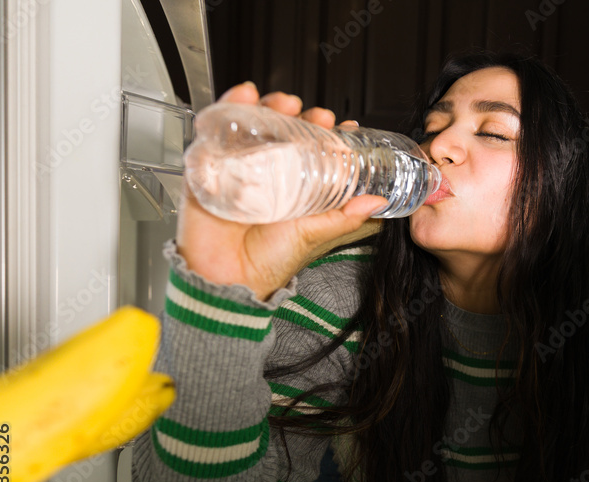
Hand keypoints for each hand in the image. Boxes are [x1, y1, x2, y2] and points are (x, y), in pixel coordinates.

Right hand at [176, 82, 387, 299]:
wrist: (229, 278)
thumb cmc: (270, 260)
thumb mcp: (315, 234)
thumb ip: (345, 217)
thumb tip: (378, 201)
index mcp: (295, 187)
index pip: (313, 151)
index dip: (328, 135)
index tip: (346, 127)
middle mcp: (268, 174)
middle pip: (285, 132)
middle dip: (302, 116)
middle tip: (318, 116)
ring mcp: (239, 167)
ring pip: (256, 125)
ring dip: (271, 106)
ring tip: (286, 103)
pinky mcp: (210, 166)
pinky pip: (217, 130)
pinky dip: (230, 107)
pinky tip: (245, 96)